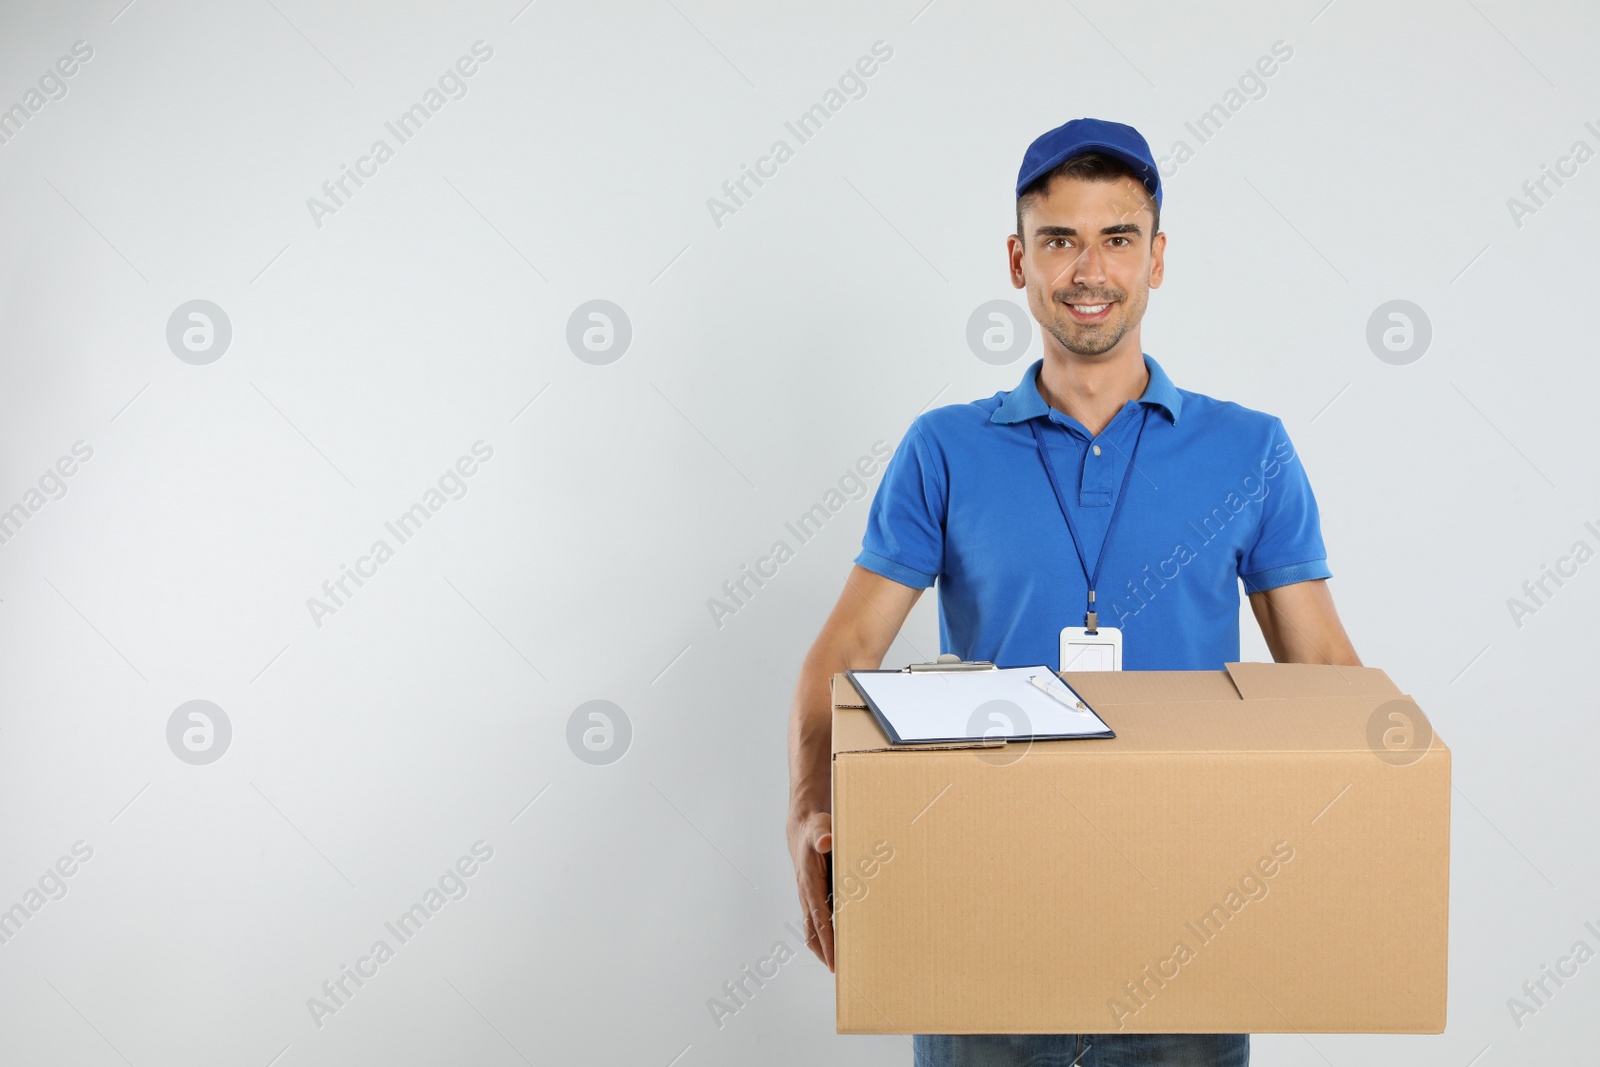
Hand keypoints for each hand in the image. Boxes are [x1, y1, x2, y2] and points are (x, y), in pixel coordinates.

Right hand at [787, 809, 833, 970]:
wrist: (803, 828)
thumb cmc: (815, 828)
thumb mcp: (821, 826)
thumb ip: (823, 834)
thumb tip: (826, 842)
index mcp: (809, 882)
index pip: (819, 918)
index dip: (827, 939)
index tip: (834, 959)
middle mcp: (806, 893)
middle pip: (813, 930)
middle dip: (825, 952)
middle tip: (838, 973)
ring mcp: (807, 896)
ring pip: (811, 929)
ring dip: (822, 948)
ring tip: (836, 967)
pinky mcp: (811, 896)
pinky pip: (814, 922)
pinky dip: (822, 937)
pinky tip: (835, 945)